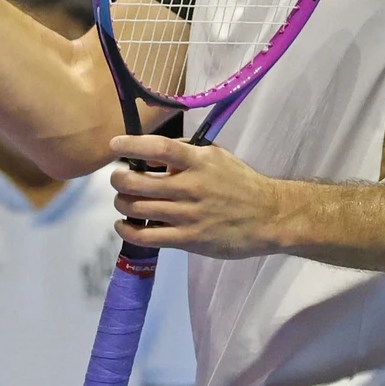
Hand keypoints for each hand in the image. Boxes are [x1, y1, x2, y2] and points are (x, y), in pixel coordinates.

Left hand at [108, 134, 286, 259]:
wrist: (269, 217)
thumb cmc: (240, 183)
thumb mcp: (217, 157)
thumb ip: (187, 152)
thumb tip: (152, 150)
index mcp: (198, 162)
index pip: (158, 148)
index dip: (132, 145)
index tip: (114, 145)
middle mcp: (190, 187)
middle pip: (137, 182)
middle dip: (118, 179)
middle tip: (118, 178)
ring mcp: (188, 215)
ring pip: (137, 208)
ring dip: (121, 203)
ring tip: (123, 200)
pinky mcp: (188, 240)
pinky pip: (146, 236)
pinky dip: (127, 230)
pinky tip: (124, 224)